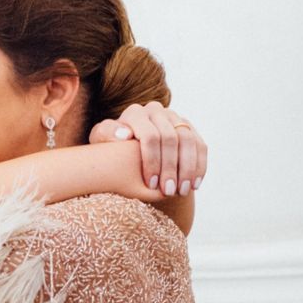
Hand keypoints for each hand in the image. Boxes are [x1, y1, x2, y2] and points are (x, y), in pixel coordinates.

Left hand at [90, 102, 207, 197]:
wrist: (128, 149)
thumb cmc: (112, 148)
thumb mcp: (101, 141)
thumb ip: (106, 134)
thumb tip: (125, 135)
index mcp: (136, 114)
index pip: (150, 136)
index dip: (153, 162)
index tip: (151, 185)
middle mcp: (158, 111)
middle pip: (171, 139)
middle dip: (171, 168)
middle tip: (168, 191)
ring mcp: (175, 118)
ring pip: (189, 141)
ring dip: (188, 169)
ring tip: (182, 191)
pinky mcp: (189, 128)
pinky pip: (200, 145)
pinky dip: (199, 166)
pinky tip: (194, 185)